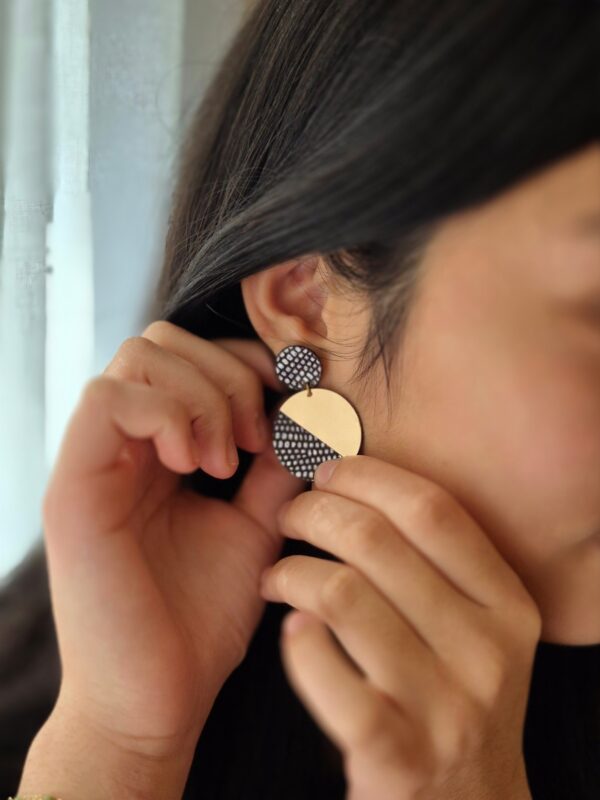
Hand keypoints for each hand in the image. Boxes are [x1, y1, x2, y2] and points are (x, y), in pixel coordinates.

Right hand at [41, 321, 304, 760]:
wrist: (156, 699)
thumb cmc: (199, 620)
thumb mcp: (255, 527)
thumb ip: (275, 469)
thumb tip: (307, 411)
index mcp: (159, 452)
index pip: (190, 356)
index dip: (244, 362)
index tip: (285, 406)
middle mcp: (122, 448)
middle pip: (161, 341)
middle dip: (225, 374)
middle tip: (252, 439)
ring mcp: (93, 463)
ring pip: (136, 359)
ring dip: (199, 395)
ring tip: (224, 459)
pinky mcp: (72, 488)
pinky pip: (108, 401)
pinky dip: (165, 414)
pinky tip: (194, 464)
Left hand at [259, 455, 539, 799]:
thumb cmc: (454, 697)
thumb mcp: (472, 629)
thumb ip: (434, 564)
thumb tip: (354, 480)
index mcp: (507, 605)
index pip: (432, 509)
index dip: (368, 475)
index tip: (327, 470)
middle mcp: (486, 650)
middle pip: (376, 540)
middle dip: (314, 511)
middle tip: (288, 516)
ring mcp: (444, 706)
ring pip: (340, 593)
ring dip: (290, 570)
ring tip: (278, 576)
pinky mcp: (395, 754)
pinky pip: (323, 668)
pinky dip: (296, 639)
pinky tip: (291, 631)